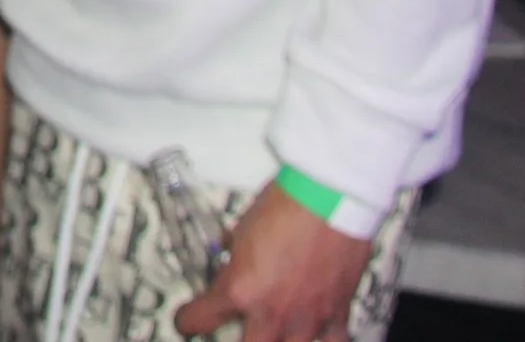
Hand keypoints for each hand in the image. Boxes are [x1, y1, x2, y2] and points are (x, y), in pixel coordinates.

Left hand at [175, 183, 373, 341]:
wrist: (330, 197)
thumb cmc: (288, 205)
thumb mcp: (243, 228)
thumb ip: (235, 252)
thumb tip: (230, 252)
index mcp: (240, 290)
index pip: (200, 319)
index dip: (188, 320)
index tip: (187, 320)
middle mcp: (272, 311)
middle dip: (237, 338)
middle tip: (235, 326)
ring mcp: (306, 317)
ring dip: (278, 338)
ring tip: (275, 326)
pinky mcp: (337, 313)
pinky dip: (321, 338)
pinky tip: (314, 331)